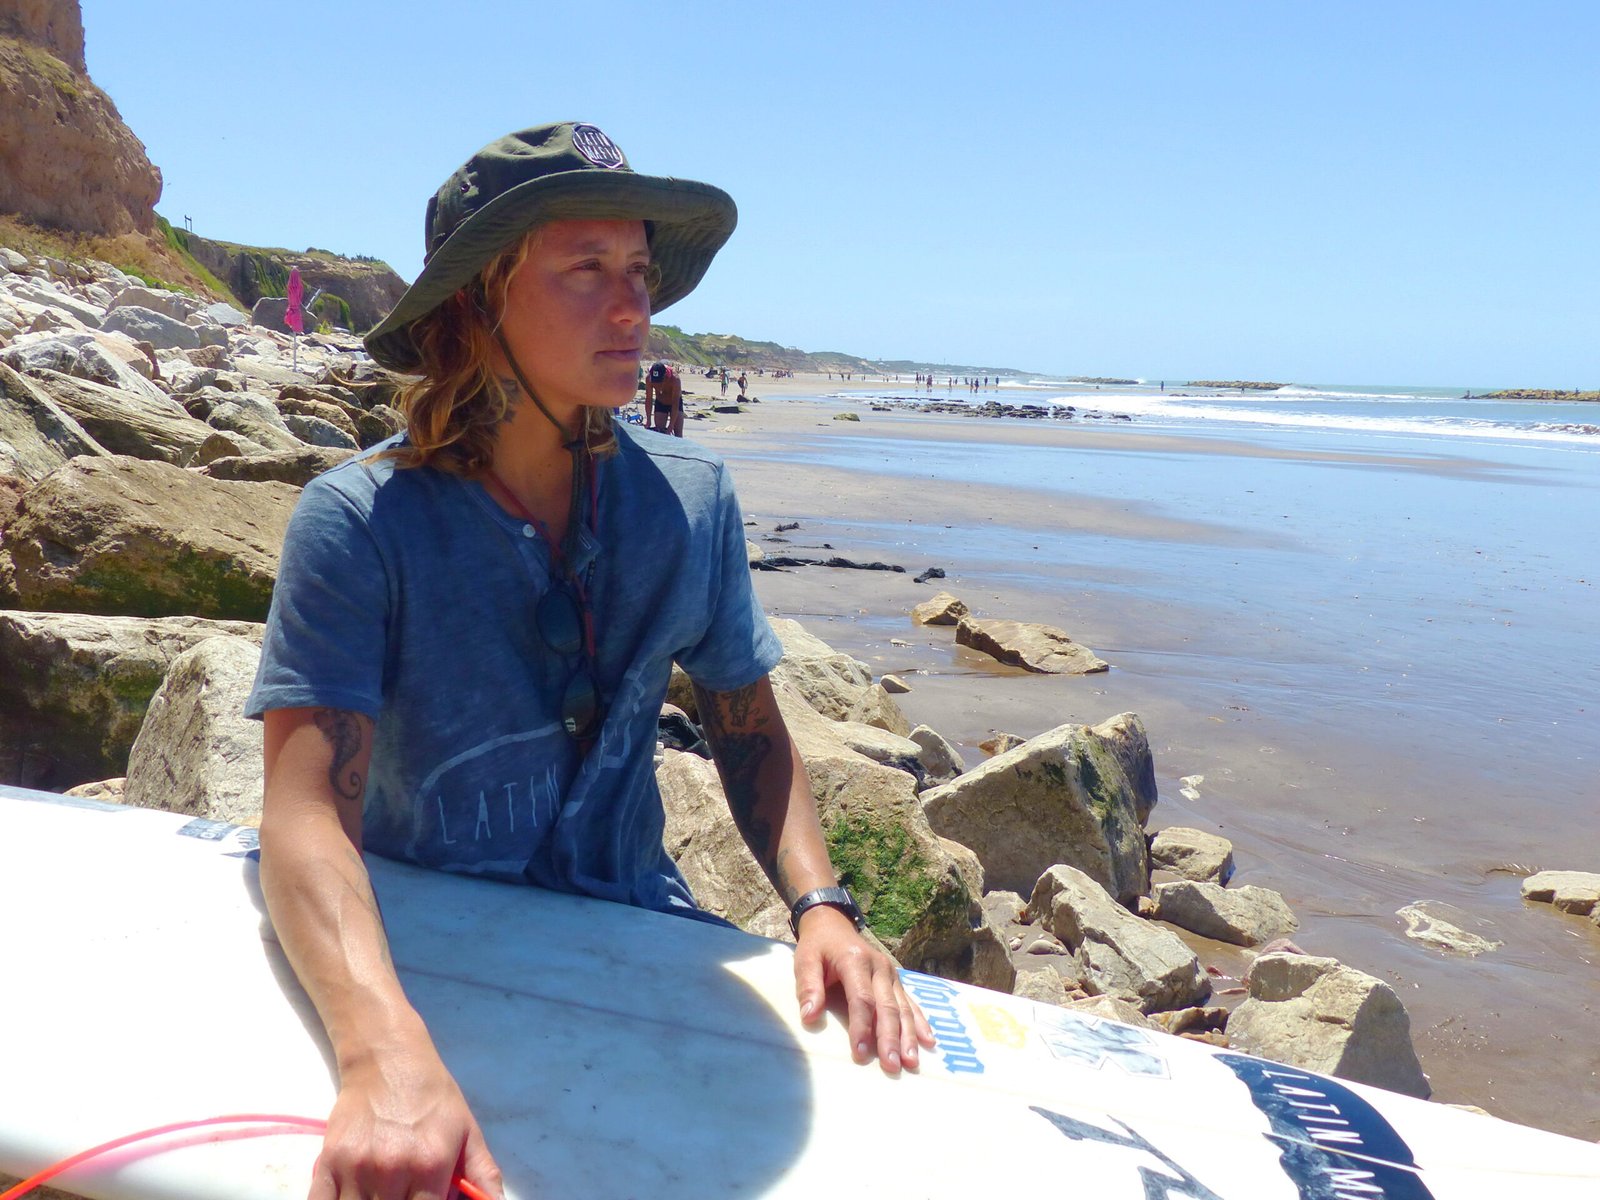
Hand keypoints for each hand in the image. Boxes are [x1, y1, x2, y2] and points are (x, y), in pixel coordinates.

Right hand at [309, 1045, 503, 1199]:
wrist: (387, 1059)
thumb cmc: (432, 1097)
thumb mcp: (468, 1131)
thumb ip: (483, 1175)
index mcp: (431, 1164)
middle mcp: (392, 1169)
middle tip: (405, 1195)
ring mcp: (356, 1168)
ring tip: (385, 1193)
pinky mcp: (327, 1162)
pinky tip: (353, 1199)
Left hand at [793, 906, 935, 1075]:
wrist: (833, 924)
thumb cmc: (818, 947)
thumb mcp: (805, 960)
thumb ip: (808, 987)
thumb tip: (809, 1017)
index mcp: (856, 961)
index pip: (862, 999)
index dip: (862, 1026)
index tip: (860, 1053)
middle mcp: (879, 967)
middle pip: (887, 1006)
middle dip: (890, 1038)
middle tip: (891, 1065)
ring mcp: (891, 973)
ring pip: (903, 1008)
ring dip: (908, 1036)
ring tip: (911, 1061)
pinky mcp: (896, 980)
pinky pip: (911, 1003)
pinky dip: (920, 1022)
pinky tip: (928, 1041)